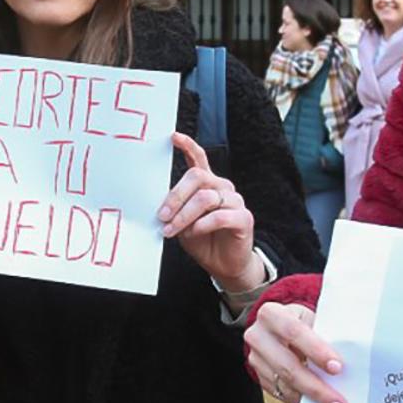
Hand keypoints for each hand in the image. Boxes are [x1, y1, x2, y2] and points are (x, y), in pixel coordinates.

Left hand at [160, 133, 263, 290]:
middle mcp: (222, 188)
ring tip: (173, 230)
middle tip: (162, 215)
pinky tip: (194, 233)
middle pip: (197, 177)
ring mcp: (235, 201)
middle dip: (175, 196)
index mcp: (207, 185)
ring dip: (184, 216)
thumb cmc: (202, 241)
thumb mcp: (182, 222)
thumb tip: (159, 206)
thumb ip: (176, 209)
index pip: (199, 158)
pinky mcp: (244, 218)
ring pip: (205, 198)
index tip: (174, 137)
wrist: (224, 265)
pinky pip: (219, 216)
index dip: (188, 146)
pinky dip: (201, 226)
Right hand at [243, 300, 347, 402]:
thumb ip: (326, 334)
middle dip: (316, 386)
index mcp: (272, 314)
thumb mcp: (313, 319)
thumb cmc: (305, 323)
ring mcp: (256, 359)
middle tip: (339, 401)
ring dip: (311, 399)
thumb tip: (352, 359)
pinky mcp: (259, 377)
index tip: (338, 367)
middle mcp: (258, 336)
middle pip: (287, 365)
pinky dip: (302, 401)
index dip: (315, 350)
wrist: (281, 328)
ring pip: (284, 384)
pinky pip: (281, 394)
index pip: (293, 331)